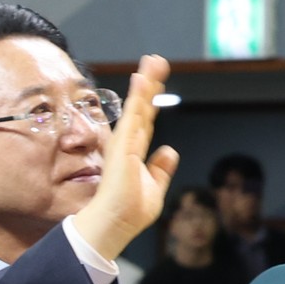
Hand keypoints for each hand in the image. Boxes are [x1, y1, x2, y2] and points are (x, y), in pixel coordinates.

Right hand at [74, 53, 179, 256]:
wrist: (114, 224)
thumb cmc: (129, 213)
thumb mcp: (154, 189)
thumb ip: (160, 170)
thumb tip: (170, 151)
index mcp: (135, 154)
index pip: (145, 121)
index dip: (150, 101)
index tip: (154, 81)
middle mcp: (129, 144)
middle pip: (142, 108)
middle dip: (149, 84)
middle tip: (156, 60)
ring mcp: (125, 142)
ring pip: (138, 106)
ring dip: (146, 82)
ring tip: (153, 60)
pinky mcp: (123, 144)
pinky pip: (133, 114)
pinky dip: (138, 95)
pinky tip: (142, 78)